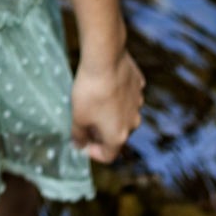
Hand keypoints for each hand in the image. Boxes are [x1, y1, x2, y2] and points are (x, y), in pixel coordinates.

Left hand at [69, 48, 145, 162]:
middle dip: (100, 131)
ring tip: (94, 99)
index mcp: (118, 136)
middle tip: (84, 119)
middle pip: (116, 134)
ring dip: (110, 111)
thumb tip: (79, 145)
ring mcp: (138, 103)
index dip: (92, 152)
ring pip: (123, 113)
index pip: (107, 156)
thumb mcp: (77, 117)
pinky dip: (117, 93)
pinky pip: (127, 94)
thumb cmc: (89, 92)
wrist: (105, 59)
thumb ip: (78, 136)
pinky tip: (105, 83)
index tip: (81, 141)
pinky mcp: (138, 85)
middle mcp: (133, 122)